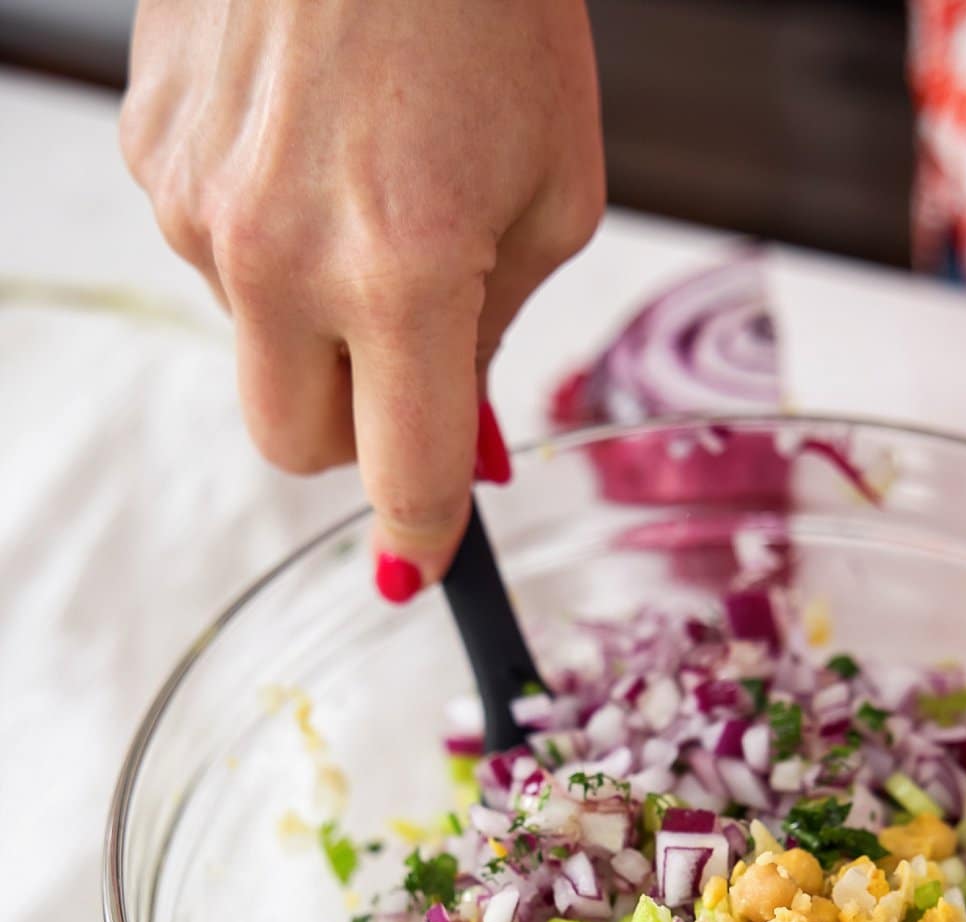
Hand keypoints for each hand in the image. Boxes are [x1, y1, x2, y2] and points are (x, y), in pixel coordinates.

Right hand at [120, 0, 604, 596]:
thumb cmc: (491, 6)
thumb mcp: (553, 191)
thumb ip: (495, 333)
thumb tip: (460, 438)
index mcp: (404, 275)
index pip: (403, 478)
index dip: (419, 537)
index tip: (418, 562)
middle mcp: (279, 256)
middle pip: (295, 447)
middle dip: (354, 435)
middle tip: (405, 368)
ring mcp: (197, 205)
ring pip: (252, 341)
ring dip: (310, 311)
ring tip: (365, 178)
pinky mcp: (151, 151)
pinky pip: (210, 249)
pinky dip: (265, 228)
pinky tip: (306, 135)